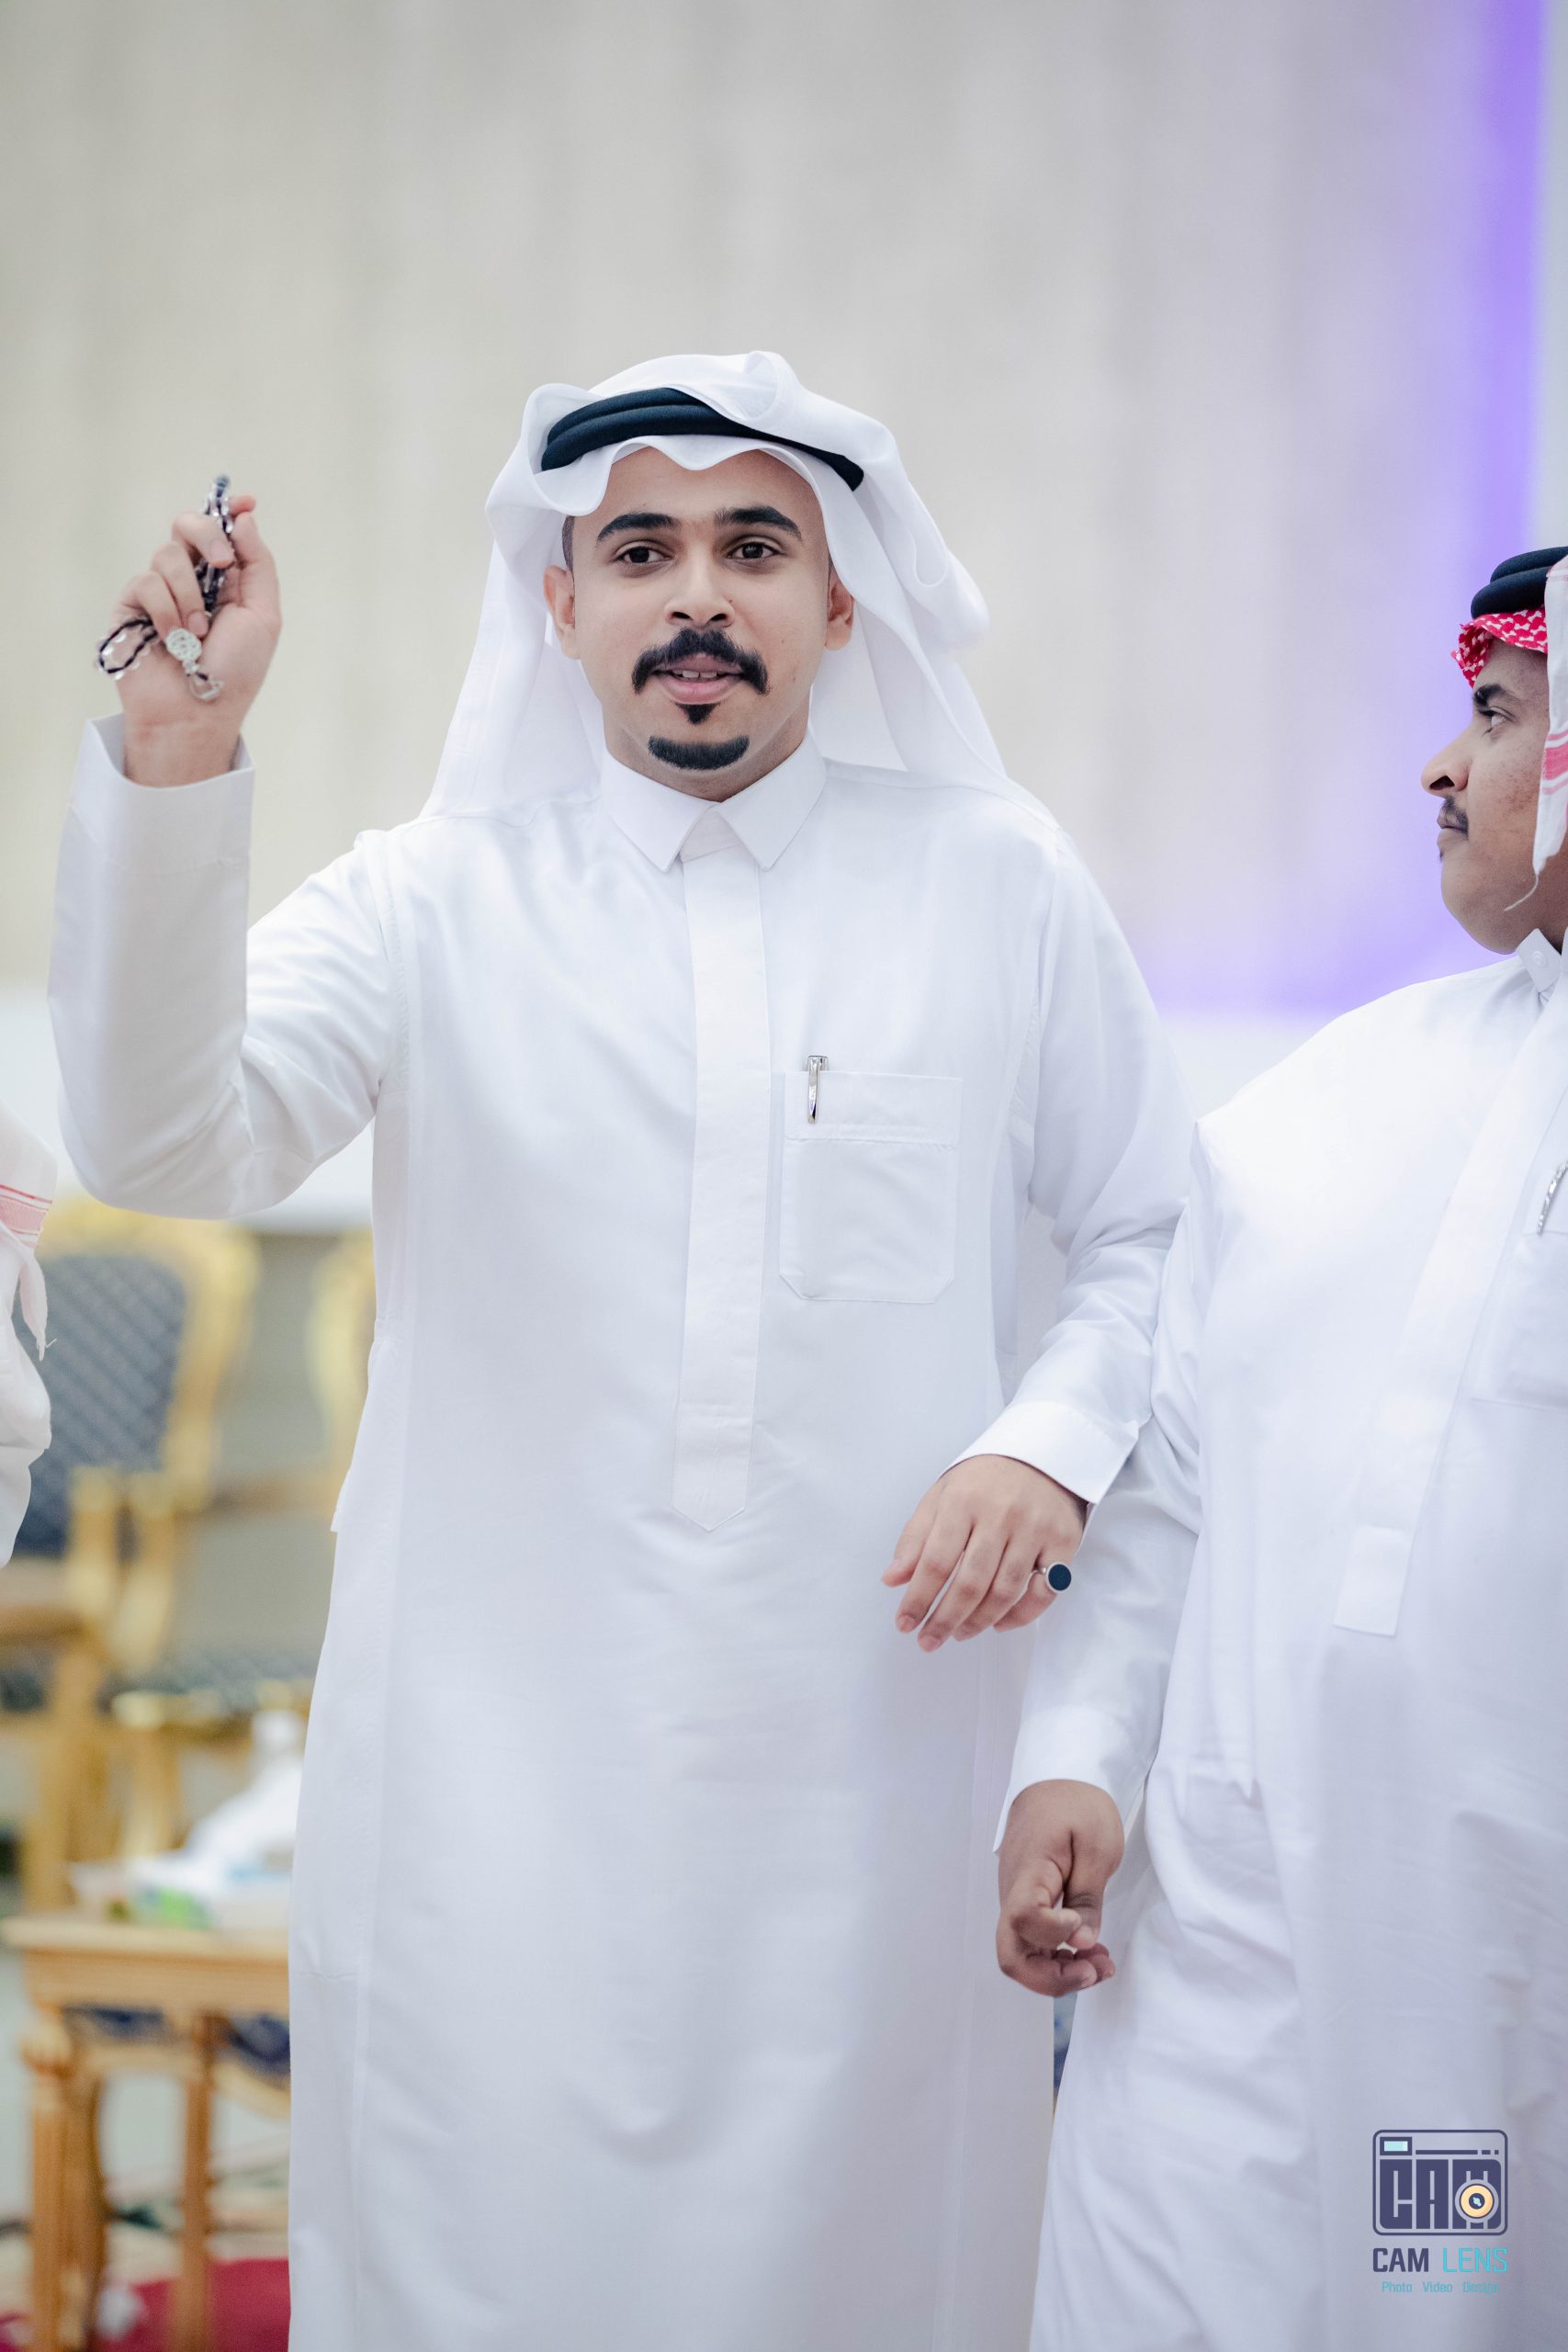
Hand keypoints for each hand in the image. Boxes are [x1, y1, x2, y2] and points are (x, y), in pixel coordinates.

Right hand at [105, 493, 281, 784]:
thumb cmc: (234, 672)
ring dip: (188, 595)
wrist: (196, 711)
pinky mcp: (131, 606)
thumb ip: (257, 565)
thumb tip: (245, 517)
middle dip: (206, 534)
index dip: (232, 512)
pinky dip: (165, 611)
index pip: (224, 533)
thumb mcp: (263, 617)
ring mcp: (160, 592)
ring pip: (167, 555)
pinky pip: (146, 582)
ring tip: (196, 633)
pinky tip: (173, 640)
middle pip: (187, 525)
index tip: (245, 502)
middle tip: (221, 562)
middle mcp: (192, 581)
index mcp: (226, 582)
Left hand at [883, 1455, 1085, 1650]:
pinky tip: (998, 1624)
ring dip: (978, 1622)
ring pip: (1005, 1592)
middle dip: (944, 1619)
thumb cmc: (985, 1479)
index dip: (918, 1599)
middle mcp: (1001, 1515)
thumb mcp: (942, 1495)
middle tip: (929, 1641)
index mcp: (964, 1501)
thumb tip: (893, 1580)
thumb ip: (916, 1537)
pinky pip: (1042, 1591)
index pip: (935, 1562)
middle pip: (970, 1583)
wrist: (1043, 1453)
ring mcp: (1035, 1529)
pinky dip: (1020, 1616)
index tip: (905, 1623)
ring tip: (959, 1633)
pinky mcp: (1063, 1542)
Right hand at [996, 1778, 1123, 1995]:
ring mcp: (1016, 1900)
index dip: (1054, 1935)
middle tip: (1094, 1972)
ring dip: (1059, 1971)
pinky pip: (1032, 1941)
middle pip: (1011, 1954)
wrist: (1058, 1780)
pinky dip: (1059, 1956)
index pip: (1023, 1918)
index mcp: (1028, 1870)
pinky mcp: (1026, 1903)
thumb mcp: (1097, 1844)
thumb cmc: (1078, 1804)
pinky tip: (1090, 1951)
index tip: (1083, 1926)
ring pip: (1022, 1954)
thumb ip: (1087, 1896)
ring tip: (1101, 1966)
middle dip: (1052, 1978)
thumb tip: (1081, 1942)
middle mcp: (1012, 1891)